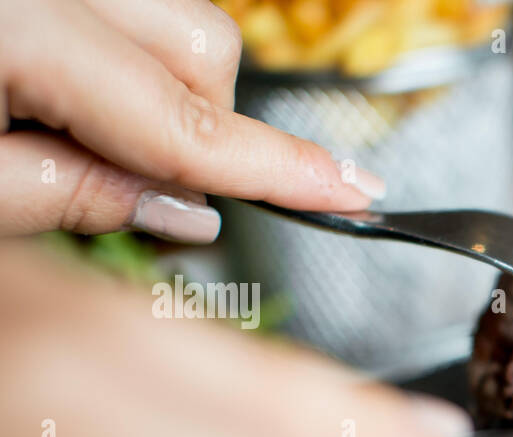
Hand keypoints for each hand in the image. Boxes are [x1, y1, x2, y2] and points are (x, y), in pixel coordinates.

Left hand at [0, 0, 385, 242]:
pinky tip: (65, 94)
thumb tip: (186, 211)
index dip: (276, 166)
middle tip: (143, 192)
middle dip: (203, 125)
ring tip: (89, 135)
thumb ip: (70, 196)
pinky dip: (128, 57)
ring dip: (168, 85)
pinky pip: (130, 8)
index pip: (184, 118)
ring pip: (174, 15)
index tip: (351, 194)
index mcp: (17, 27)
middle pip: (201, 43)